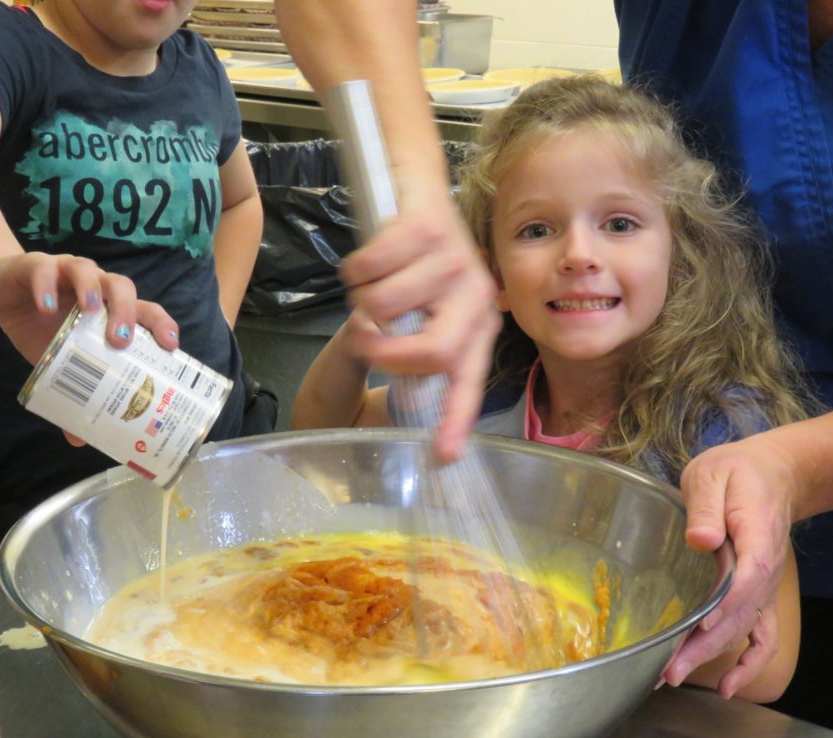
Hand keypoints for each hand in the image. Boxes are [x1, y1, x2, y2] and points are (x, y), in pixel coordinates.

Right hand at [0, 252, 179, 447]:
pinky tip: (46, 306)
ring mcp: (67, 271)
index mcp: (111, 308)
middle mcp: (97, 286)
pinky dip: (47, 286)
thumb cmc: (41, 327)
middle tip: (121, 340)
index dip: (162, 325)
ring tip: (90, 313)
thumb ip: (70, 393)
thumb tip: (79, 440)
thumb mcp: (57, 362)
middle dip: (127, 311)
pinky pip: (44, 270)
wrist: (0, 294)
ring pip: (89, 271)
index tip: (170, 346)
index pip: (147, 311)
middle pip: (123, 287)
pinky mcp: (35, 265)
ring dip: (93, 291)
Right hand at [340, 179, 500, 460]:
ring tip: (374, 283)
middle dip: (387, 352)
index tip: (442, 455)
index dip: (455, 420)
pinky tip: (370, 257)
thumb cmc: (416, 259)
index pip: (468, 380)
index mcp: (477, 323)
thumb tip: (407, 390)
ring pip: (387, 306)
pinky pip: (370, 267)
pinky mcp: (427, 228)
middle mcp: (475, 294)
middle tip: (366, 338)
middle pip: (434, 351)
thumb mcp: (426, 309)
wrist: (414, 188)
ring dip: (363, 297)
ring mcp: (454, 259)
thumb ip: (418, 347)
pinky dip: (356, 266)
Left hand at [665, 433, 796, 692]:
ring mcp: (764, 589)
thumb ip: (707, 506)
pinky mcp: (757, 596)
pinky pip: (762, 637)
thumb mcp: (715, 475)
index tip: (699, 627)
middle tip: (666, 670)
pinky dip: (748, 665)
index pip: (746, 579)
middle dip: (703, 647)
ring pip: (744, 632)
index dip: (725, 606)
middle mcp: (765, 573)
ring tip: (675, 677)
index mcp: (756, 539)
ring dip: (713, 659)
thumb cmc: (737, 473)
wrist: (773, 476)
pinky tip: (726, 686)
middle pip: (739, 617)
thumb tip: (702, 538)